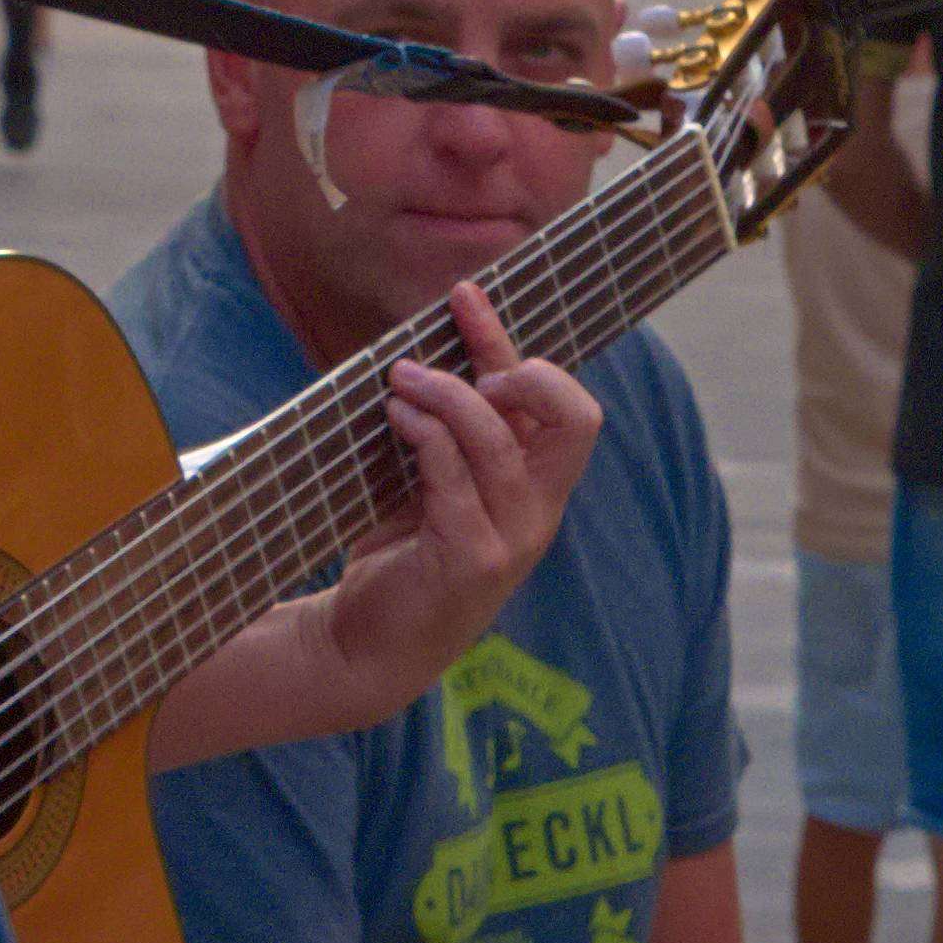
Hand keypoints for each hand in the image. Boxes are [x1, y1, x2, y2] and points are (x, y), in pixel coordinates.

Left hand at [314, 280, 602, 718]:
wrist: (366, 644)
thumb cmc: (400, 554)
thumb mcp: (432, 480)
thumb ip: (446, 430)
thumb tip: (426, 349)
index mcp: (537, 487)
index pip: (562, 404)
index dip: (516, 343)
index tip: (463, 298)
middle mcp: (538, 512)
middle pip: (576, 418)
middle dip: (519, 369)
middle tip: (455, 363)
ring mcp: (511, 539)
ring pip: (498, 438)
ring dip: (446, 394)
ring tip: (401, 381)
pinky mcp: (471, 560)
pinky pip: (454, 476)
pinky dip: (425, 435)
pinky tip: (397, 419)